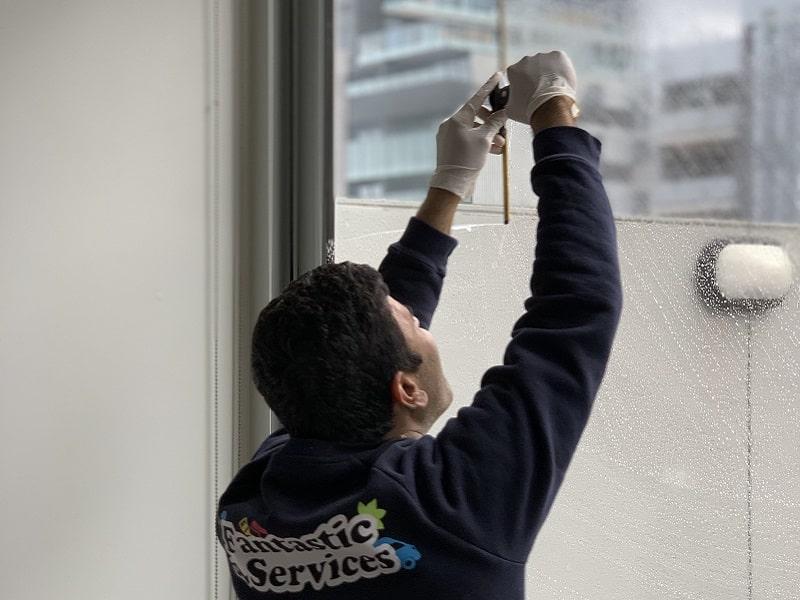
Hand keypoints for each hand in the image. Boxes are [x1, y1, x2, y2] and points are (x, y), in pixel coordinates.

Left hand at [429, 71, 507, 199]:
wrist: (451, 184)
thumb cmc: (467, 161)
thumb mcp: (485, 140)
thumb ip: (494, 123)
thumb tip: (502, 112)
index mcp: (457, 119)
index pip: (476, 98)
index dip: (488, 87)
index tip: (498, 75)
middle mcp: (450, 125)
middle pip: (475, 115)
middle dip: (491, 121)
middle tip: (503, 126)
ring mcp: (448, 136)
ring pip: (473, 129)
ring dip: (488, 135)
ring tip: (501, 144)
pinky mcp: (449, 146)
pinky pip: (468, 138)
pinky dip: (480, 142)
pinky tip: (493, 150)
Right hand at [506, 50, 578, 124]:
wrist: (551, 107)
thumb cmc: (531, 110)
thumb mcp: (511, 110)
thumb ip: (508, 101)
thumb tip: (510, 101)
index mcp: (513, 70)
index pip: (515, 74)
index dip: (521, 83)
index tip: (527, 91)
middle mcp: (526, 60)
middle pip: (530, 67)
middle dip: (534, 77)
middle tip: (540, 91)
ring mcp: (543, 56)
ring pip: (545, 63)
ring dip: (547, 72)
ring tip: (552, 87)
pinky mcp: (558, 56)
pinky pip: (559, 61)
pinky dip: (560, 69)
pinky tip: (561, 80)